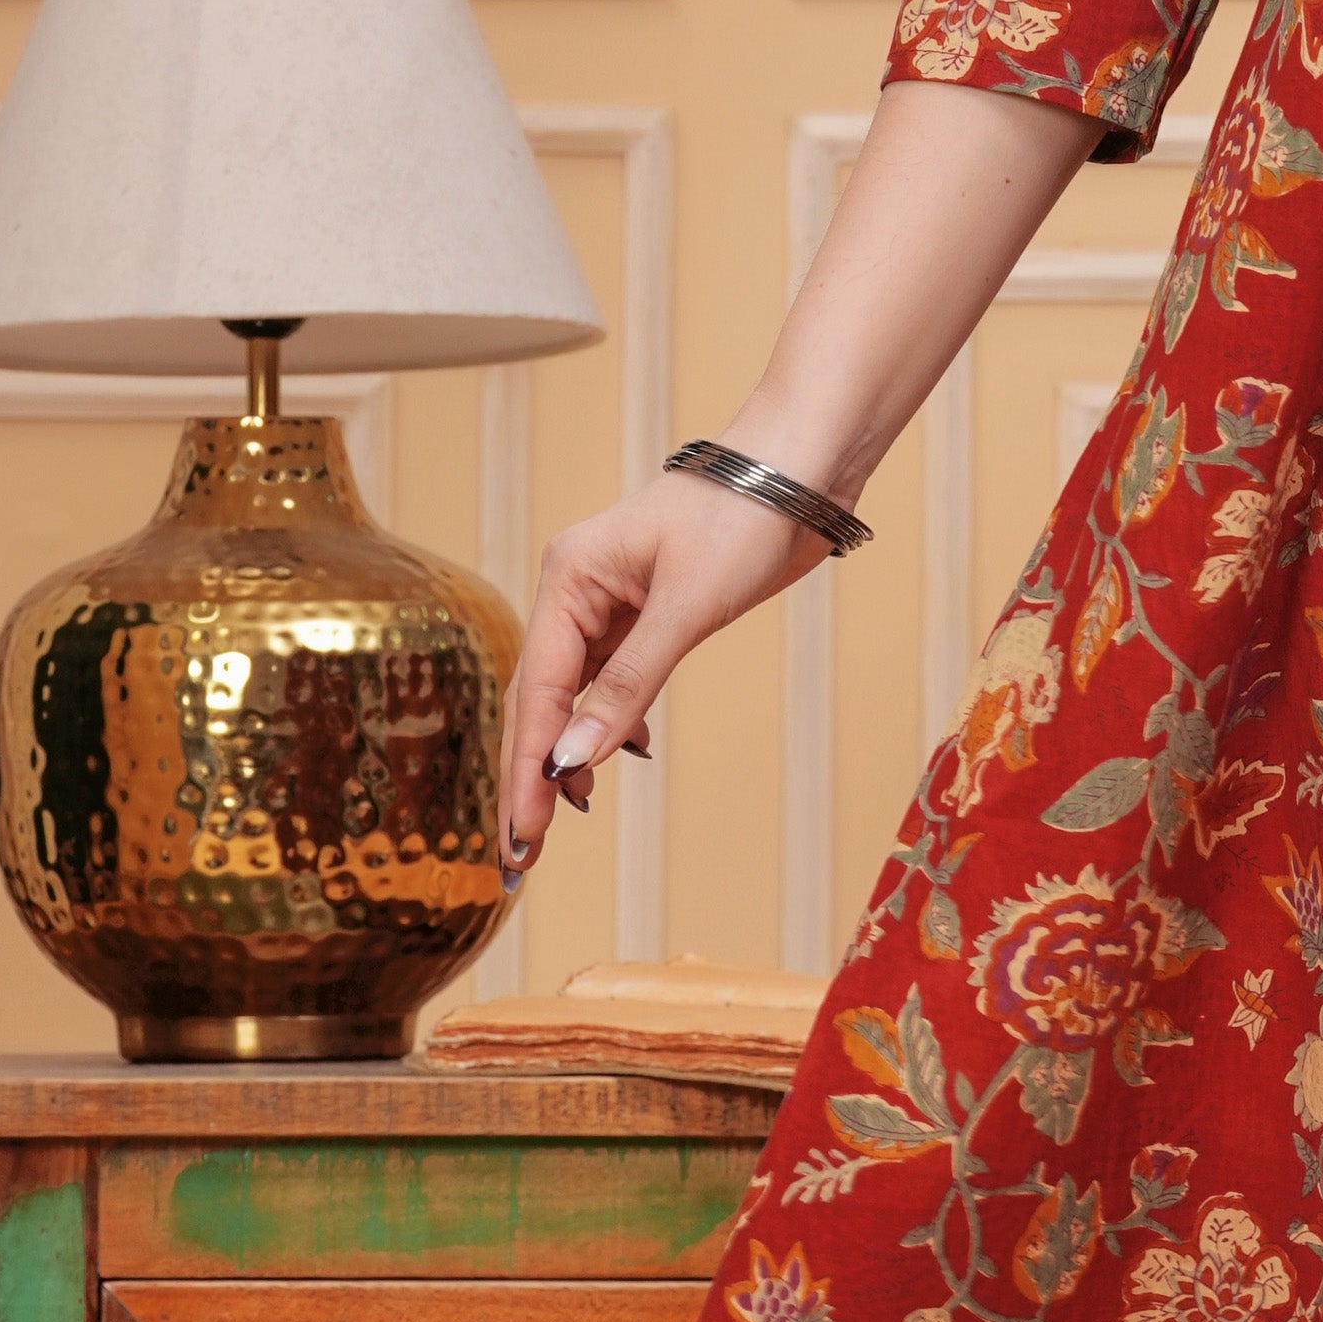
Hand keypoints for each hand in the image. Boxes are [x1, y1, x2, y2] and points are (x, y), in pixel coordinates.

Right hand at [501, 472, 831, 864]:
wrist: (801, 469)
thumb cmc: (742, 517)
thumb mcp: (686, 607)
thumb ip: (630, 685)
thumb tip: (576, 758)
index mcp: (570, 579)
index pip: (538, 691)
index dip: (527, 767)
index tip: (522, 832)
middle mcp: (579, 591)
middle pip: (545, 698)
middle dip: (535, 773)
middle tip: (523, 852)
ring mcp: (613, 602)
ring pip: (577, 693)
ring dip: (573, 751)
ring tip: (570, 815)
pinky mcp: (650, 611)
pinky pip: (614, 677)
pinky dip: (612, 719)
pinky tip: (620, 753)